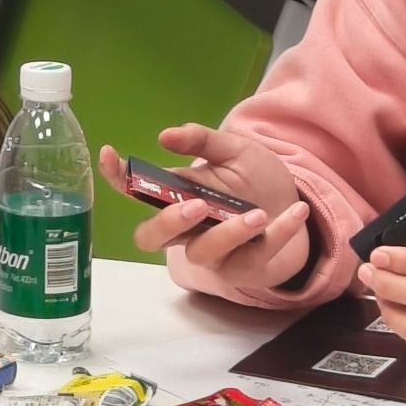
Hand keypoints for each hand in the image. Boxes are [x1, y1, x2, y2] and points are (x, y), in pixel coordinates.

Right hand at [98, 124, 311, 291]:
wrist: (296, 206)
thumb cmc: (255, 179)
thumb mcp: (234, 150)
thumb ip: (203, 140)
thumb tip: (166, 136)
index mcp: (176, 196)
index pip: (135, 191)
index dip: (116, 177)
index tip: (109, 154)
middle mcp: (186, 230)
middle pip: (152, 238)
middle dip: (168, 224)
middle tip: (196, 206)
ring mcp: (214, 254)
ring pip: (204, 253)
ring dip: (230, 233)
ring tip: (258, 214)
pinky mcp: (245, 269)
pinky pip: (254, 258)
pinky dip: (278, 234)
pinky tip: (297, 212)